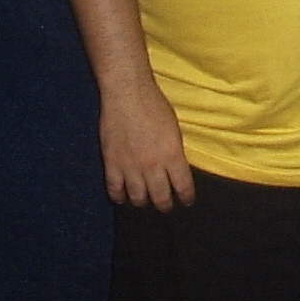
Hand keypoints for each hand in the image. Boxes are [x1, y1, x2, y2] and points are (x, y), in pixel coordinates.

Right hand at [99, 80, 194, 209]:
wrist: (127, 94)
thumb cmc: (154, 105)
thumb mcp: (174, 128)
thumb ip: (174, 152)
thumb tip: (176, 168)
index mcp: (172, 155)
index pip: (183, 186)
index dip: (186, 197)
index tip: (187, 201)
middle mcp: (153, 166)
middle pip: (160, 197)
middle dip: (165, 205)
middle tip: (166, 206)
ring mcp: (130, 167)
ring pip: (138, 198)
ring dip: (143, 202)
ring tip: (145, 202)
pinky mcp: (112, 164)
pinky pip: (114, 189)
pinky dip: (119, 197)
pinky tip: (123, 198)